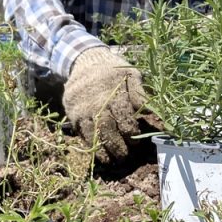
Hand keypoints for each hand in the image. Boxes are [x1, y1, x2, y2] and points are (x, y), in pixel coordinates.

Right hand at [63, 46, 147, 162]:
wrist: (84, 62)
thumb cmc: (112, 71)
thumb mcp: (129, 74)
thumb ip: (139, 92)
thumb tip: (148, 111)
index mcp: (113, 92)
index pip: (123, 115)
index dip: (130, 130)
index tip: (135, 140)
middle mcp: (96, 103)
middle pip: (107, 127)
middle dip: (117, 144)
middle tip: (125, 156)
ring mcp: (83, 110)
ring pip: (93, 133)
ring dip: (103, 149)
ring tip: (113, 160)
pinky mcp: (73, 115)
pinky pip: (82, 133)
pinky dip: (91, 146)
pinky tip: (100, 154)